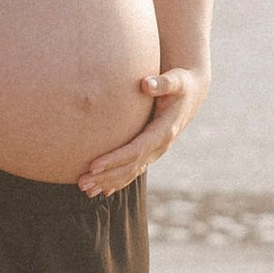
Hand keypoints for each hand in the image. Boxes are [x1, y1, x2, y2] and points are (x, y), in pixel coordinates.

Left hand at [79, 66, 205, 195]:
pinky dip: (118, 182)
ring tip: (85, 189)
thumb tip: (146, 84)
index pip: (136, 150)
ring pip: (130, 173)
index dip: (115, 159)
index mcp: (164, 131)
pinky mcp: (151, 153)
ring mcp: (156, 152)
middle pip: (130, 167)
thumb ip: (162, 83)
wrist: (191, 96)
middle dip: (106, 176)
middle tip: (82, 182)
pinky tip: (101, 190)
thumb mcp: (176, 81)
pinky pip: (133, 171)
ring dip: (108, 183)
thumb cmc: (181, 85)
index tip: (93, 165)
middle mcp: (160, 146)